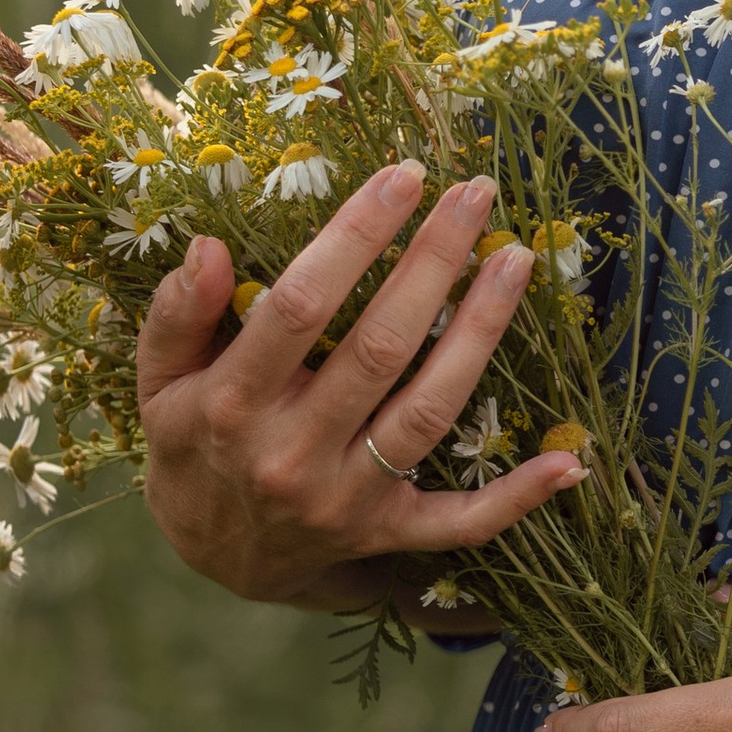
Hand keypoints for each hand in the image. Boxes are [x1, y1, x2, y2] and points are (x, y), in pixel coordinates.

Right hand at [136, 158, 583, 615]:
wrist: (214, 556)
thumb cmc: (195, 441)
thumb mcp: (162, 380)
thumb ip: (178, 314)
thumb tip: (208, 246)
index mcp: (232, 404)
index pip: (301, 306)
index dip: (356, 238)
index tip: (403, 176)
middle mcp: (291, 454)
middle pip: (380, 347)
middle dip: (433, 262)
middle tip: (476, 193)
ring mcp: (346, 500)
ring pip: (429, 410)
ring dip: (481, 333)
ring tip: (515, 259)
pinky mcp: (388, 534)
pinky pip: (461, 522)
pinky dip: (517, 498)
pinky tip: (569, 461)